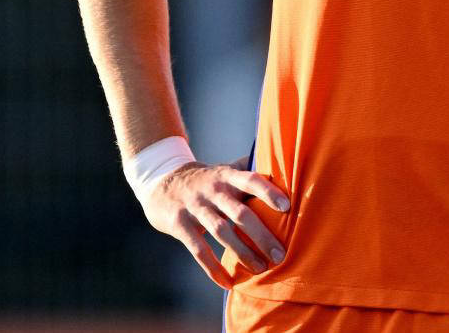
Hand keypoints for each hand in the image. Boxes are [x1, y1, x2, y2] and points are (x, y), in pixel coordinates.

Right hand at [142, 156, 290, 287]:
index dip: (268, 192)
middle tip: (280, 254)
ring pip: (221, 232)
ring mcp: (195, 207)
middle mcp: (213, 190)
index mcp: (227, 175)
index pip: (251, 180)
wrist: (162, 182)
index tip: (287, 206)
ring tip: (261, 269)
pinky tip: (228, 283)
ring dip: (243, 253)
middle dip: (261, 236)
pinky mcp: (180, 225)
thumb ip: (249, 169)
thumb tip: (282, 165)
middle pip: (240, 213)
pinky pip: (198, 250)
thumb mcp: (224, 169)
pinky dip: (213, 268)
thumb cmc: (205, 179)